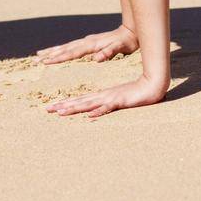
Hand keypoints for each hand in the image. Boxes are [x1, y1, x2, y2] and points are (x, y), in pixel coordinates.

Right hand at [35, 25, 138, 64]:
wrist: (131, 31)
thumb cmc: (126, 42)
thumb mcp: (120, 48)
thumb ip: (109, 52)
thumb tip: (96, 59)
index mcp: (92, 45)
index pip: (72, 52)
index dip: (59, 58)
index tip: (46, 61)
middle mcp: (86, 42)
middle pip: (65, 48)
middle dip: (50, 54)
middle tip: (36, 59)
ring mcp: (86, 41)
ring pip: (66, 46)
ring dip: (52, 51)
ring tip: (39, 54)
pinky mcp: (88, 43)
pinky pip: (71, 47)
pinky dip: (61, 49)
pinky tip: (55, 52)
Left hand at [46, 76, 167, 118]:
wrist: (153, 84)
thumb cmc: (137, 93)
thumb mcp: (119, 100)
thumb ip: (108, 104)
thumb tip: (95, 112)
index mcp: (102, 96)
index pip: (80, 100)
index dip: (66, 104)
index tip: (52, 108)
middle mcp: (103, 96)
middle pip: (80, 101)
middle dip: (63, 106)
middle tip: (47, 110)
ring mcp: (110, 98)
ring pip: (89, 104)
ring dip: (74, 108)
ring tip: (60, 112)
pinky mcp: (120, 101)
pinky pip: (107, 108)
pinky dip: (98, 111)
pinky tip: (89, 116)